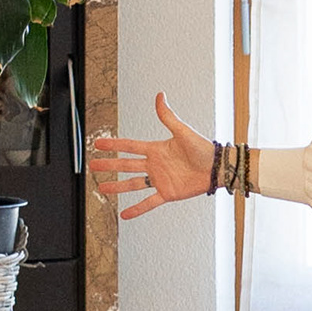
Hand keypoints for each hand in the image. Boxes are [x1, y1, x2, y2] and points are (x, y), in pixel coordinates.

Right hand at [88, 93, 217, 218]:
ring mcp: (160, 180)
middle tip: (93, 165)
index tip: (99, 144)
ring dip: (118, 186)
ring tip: (103, 187)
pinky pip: (149, 202)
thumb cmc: (203, 148)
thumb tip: (160, 96)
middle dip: (110, 165)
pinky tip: (124, 214)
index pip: (130, 146)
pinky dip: (137, 209)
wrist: (217, 167)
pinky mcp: (168, 193)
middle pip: (127, 165)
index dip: (114, 145)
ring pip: (133, 184)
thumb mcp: (183, 131)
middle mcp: (155, 164)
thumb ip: (168, 116)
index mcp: (157, 149)